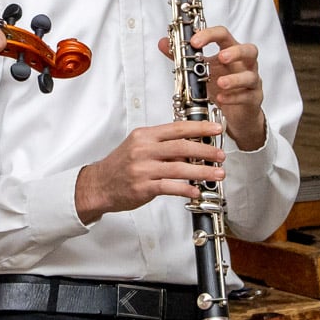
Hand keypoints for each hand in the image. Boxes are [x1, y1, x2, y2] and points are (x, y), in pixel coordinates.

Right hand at [74, 121, 225, 224]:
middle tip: (221, 154)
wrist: (99, 184)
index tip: (216, 130)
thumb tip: (191, 145)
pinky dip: (186, 189)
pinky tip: (196, 191)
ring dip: (202, 171)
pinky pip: (170, 187)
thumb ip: (163, 144)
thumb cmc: (121, 165)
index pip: (177, 128)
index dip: (199, 128)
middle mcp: (144, 150)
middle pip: (181, 146)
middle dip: (206, 150)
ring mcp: (143, 169)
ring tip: (217, 174)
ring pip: (179, 168)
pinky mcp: (143, 187)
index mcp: (145, 136)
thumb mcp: (139, 146)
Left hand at [156, 26, 268, 150]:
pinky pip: (248, 97)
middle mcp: (244, 64)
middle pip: (250, 50)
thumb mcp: (200, 70)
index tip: (194, 41)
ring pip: (251, 76)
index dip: (210, 35)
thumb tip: (163, 43)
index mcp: (231, 51)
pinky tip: (221, 100)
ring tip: (219, 83)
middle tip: (220, 57)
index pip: (224, 35)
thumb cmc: (221, 85)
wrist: (236, 111)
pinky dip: (234, 98)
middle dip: (235, 52)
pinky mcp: (254, 98)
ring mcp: (252, 81)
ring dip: (234, 79)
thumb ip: (182, 56)